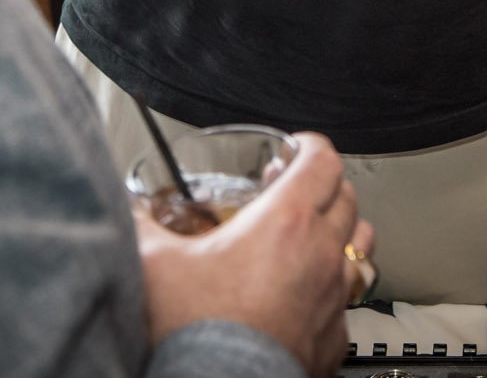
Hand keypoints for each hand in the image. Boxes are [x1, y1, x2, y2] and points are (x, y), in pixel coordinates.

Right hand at [135, 132, 361, 375]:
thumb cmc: (196, 331)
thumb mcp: (155, 264)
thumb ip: (142, 226)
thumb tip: (127, 210)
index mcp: (286, 222)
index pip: (323, 162)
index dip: (311, 148)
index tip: (295, 150)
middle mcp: (320, 255)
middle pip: (348, 199)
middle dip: (325, 186)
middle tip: (295, 191)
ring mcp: (332, 299)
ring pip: (360, 249)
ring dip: (342, 235)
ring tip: (317, 237)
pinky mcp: (333, 339)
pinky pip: (346, 304)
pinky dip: (333, 293)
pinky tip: (309, 298)